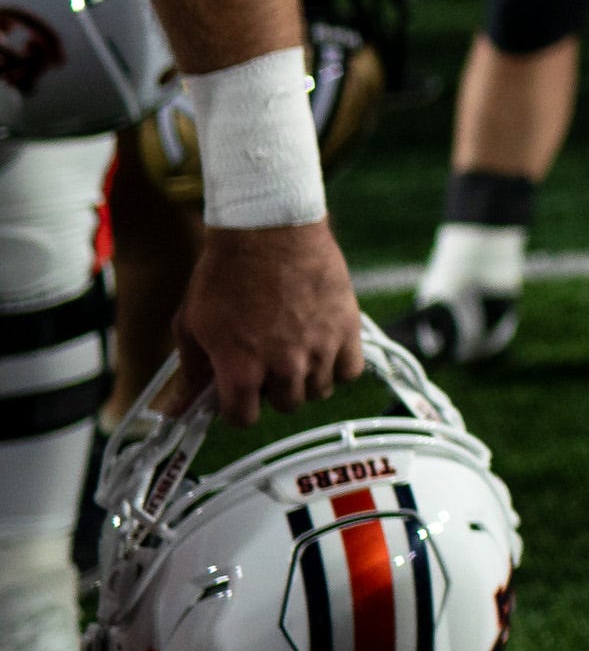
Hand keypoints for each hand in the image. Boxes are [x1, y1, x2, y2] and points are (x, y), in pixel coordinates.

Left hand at [168, 218, 369, 428]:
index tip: (237, 391)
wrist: (267, 231)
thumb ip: (190, 373)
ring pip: (319, 391)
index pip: (243, 419)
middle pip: (285, 405)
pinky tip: (323, 347)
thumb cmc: (224, 275)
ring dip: (306, 378)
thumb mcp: (192, 325)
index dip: (237, 407)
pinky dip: (338, 365)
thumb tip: (176, 411)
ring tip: (296, 351)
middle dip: (272, 389)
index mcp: (240, 370)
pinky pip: (351, 370)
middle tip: (267, 362)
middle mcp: (284, 367)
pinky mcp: (348, 328)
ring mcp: (320, 348)